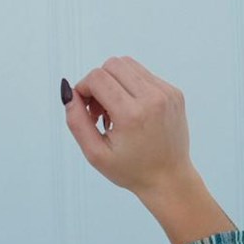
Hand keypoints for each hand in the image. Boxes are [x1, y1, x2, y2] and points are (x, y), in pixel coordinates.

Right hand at [63, 57, 193, 198]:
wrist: (169, 178)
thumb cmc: (131, 169)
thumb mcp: (95, 153)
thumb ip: (76, 121)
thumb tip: (69, 92)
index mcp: (132, 114)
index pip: (97, 78)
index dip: (83, 89)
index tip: (86, 109)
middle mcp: (152, 98)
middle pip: (112, 64)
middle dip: (98, 83)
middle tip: (100, 111)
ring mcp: (166, 93)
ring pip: (128, 64)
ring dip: (114, 82)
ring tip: (115, 110)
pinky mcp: (174, 92)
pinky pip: (144, 74)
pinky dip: (131, 87)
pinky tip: (132, 111)